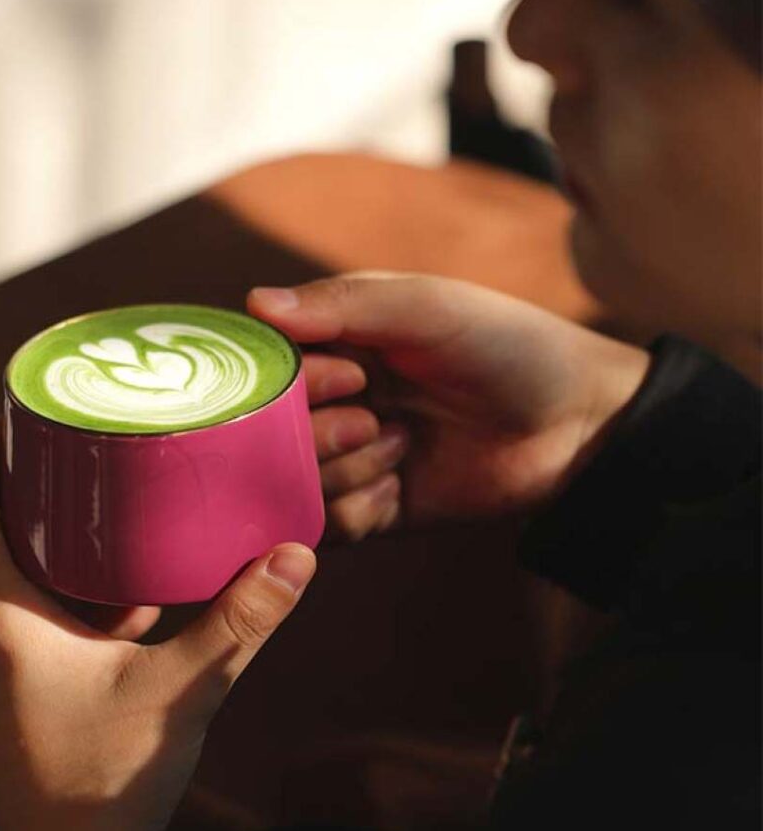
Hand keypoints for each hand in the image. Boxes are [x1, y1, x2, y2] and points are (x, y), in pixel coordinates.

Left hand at [0, 421, 315, 830]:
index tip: (16, 409)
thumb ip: (242, 622)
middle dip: (30, 489)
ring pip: (16, 582)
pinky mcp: (20, 700)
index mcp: (3, 621)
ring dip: (55, 544)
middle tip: (81, 445)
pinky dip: (73, 595)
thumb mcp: (186, 691)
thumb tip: (298, 555)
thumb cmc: (112, 783)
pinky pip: (35, 623)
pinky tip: (132, 595)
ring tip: (112, 506)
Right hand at [248, 272, 650, 537]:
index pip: (264, 371)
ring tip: (402, 447)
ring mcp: (350, 458)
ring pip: (293, 485)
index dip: (288, 384)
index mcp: (335, 344)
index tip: (346, 377)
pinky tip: (398, 489)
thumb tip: (254, 303)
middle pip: (268, 436)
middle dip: (316, 434)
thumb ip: (341, 304)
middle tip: (372, 420)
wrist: (577, 423)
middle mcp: (332, 403)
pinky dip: (357, 511)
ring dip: (344, 471)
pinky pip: (328, 527)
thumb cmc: (504, 344)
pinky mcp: (373, 510)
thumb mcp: (425, 308)